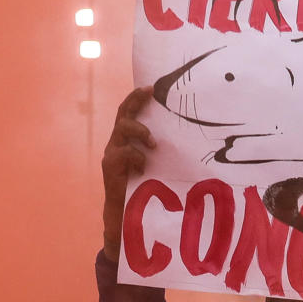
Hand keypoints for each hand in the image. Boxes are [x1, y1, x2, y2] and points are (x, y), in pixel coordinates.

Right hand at [102, 86, 155, 260]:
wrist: (125, 214)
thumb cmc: (145, 188)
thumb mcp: (157, 165)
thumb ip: (163, 152)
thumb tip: (192, 140)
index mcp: (127, 139)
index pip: (129, 110)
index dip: (137, 97)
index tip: (151, 87)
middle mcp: (117, 141)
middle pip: (123, 113)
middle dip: (135, 100)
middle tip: (150, 93)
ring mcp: (112, 152)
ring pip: (122, 128)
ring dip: (139, 131)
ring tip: (153, 143)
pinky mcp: (109, 166)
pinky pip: (122, 153)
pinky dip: (135, 156)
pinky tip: (143, 166)